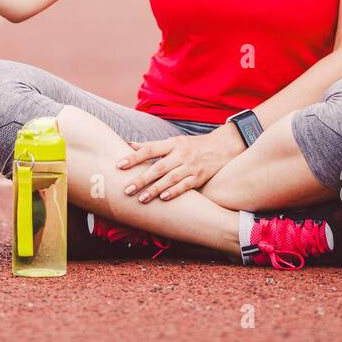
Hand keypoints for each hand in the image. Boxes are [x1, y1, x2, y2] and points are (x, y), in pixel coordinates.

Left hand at [116, 125, 243, 202]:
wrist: (223, 147)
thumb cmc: (192, 146)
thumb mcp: (174, 142)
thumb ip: (152, 145)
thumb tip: (129, 144)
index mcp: (172, 143)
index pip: (150, 149)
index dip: (133, 157)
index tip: (118, 165)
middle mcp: (181, 154)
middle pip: (158, 167)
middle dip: (141, 179)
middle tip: (126, 190)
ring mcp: (191, 166)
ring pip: (170, 178)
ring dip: (155, 189)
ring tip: (141, 199)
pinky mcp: (200, 177)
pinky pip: (186, 186)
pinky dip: (174, 192)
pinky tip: (163, 199)